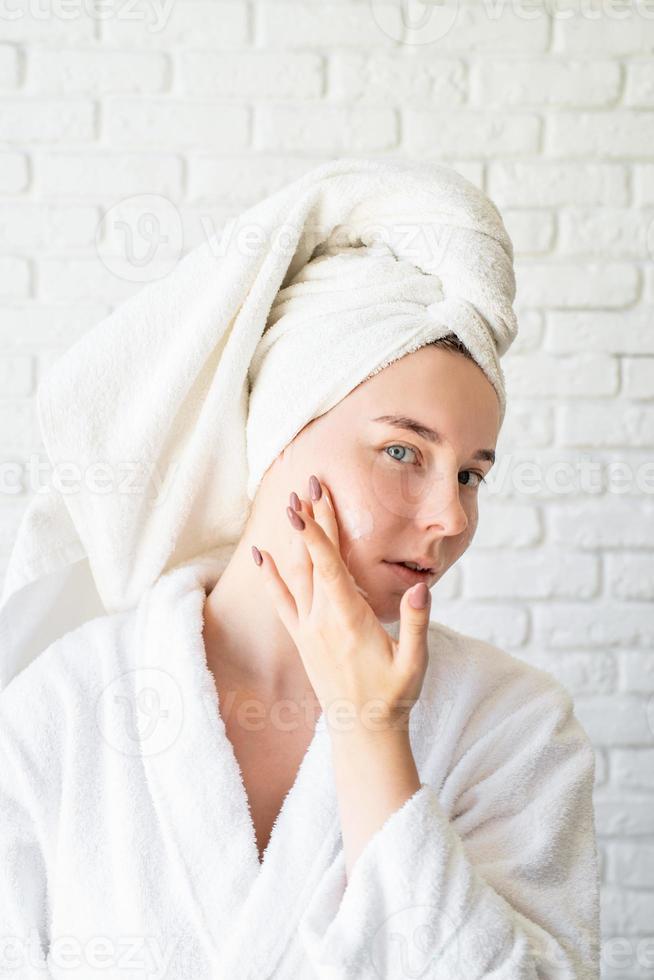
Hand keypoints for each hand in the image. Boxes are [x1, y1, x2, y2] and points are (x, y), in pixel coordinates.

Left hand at [251, 475, 431, 736]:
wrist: (363, 731)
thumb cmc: (394, 695)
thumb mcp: (415, 662)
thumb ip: (418, 622)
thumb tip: (424, 584)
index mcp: (349, 620)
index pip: (330, 567)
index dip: (316, 533)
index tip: (307, 504)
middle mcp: (322, 620)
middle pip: (313, 560)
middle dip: (310, 520)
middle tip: (308, 483)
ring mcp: (308, 628)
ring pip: (296, 574)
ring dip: (293, 538)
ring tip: (290, 503)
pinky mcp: (302, 637)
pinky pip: (281, 601)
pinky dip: (270, 576)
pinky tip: (260, 553)